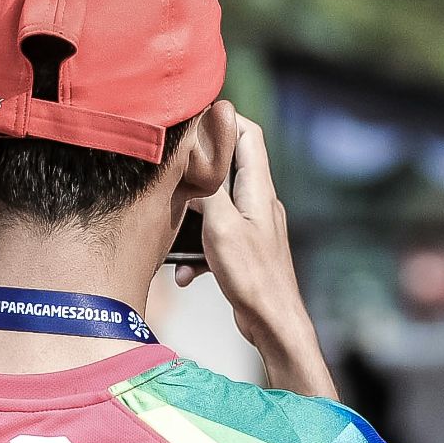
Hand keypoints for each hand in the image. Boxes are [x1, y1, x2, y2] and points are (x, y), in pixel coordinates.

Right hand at [184, 114, 337, 399]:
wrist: (273, 323)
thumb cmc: (252, 276)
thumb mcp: (222, 226)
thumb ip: (209, 186)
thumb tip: (196, 149)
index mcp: (258, 190)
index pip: (249, 135)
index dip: (224, 119)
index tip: (193, 118)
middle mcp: (259, 204)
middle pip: (230, 167)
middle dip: (198, 166)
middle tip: (170, 167)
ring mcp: (253, 228)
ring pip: (217, 205)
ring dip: (191, 215)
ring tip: (170, 223)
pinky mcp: (244, 252)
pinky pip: (215, 239)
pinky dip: (197, 251)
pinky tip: (183, 273)